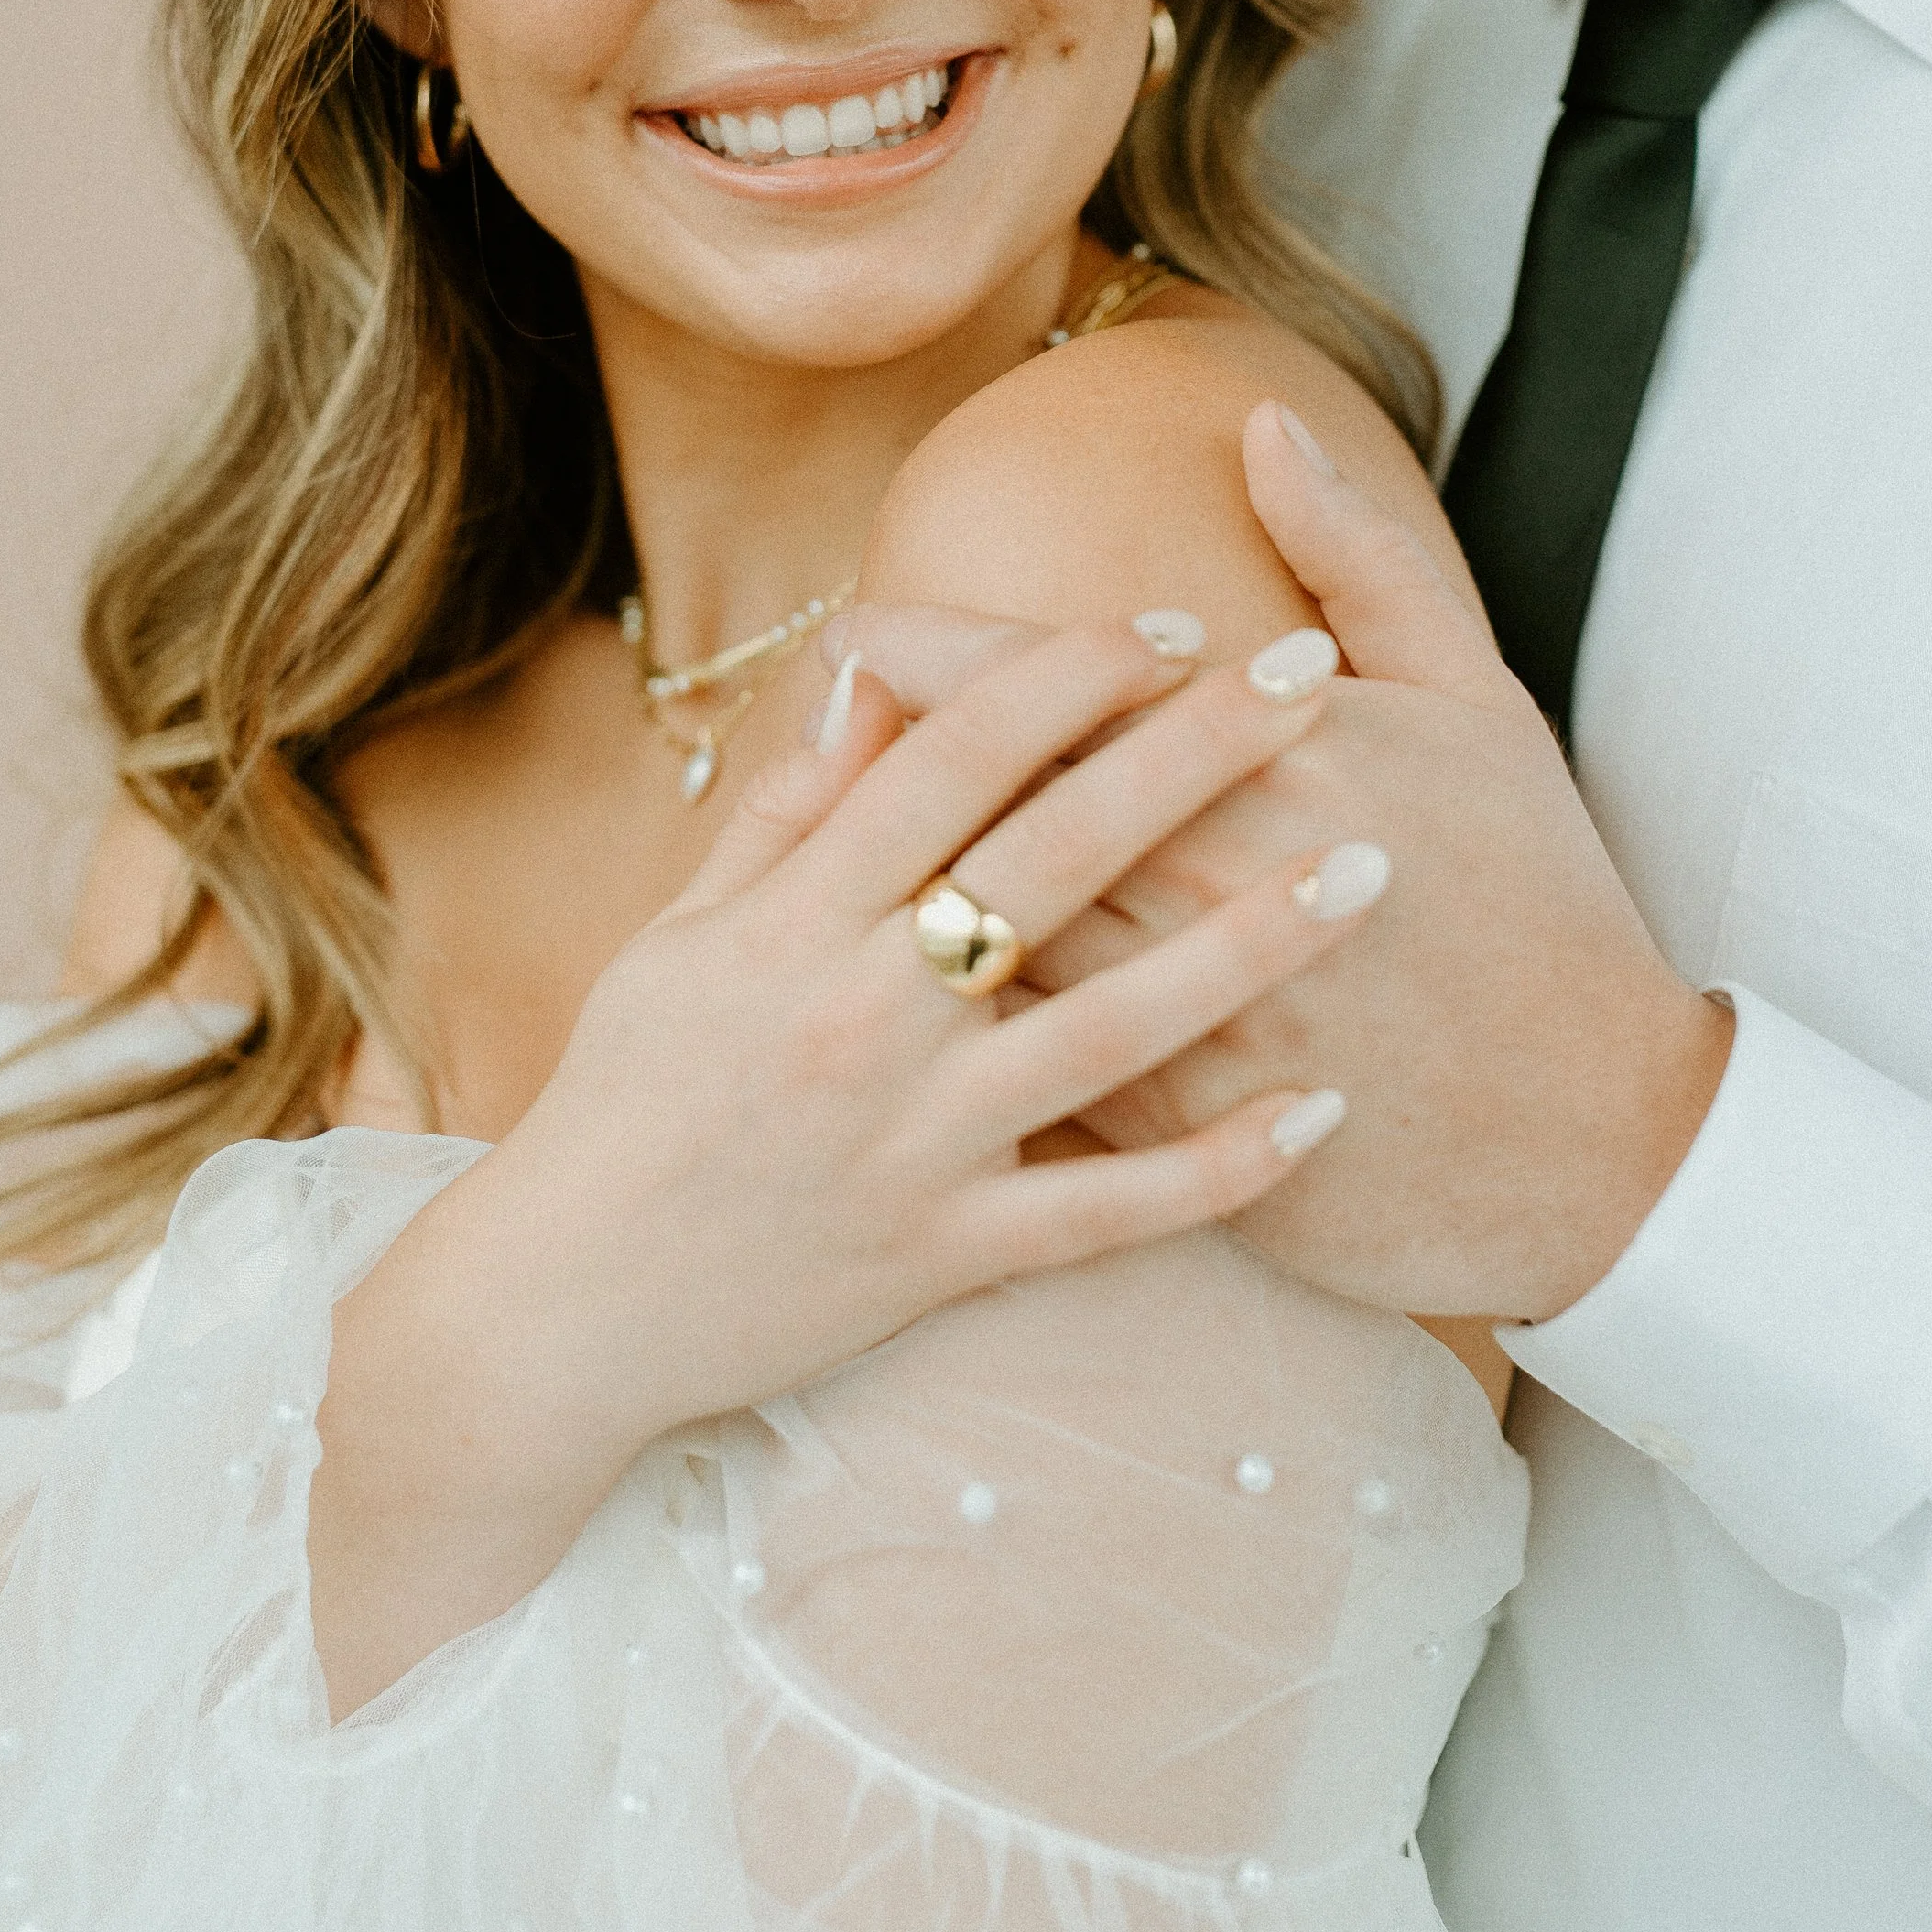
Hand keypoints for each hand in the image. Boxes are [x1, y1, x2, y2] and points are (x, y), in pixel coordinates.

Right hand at [311, 613, 1368, 1711]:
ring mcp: (916, 1141)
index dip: (1063, 675)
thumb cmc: (628, 1095)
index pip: (952, 757)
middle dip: (1191, 756)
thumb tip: (876, 670)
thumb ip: (790, 805)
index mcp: (795, 918)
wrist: (565, 1308)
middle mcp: (864, 1013)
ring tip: (1365, 872)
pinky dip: (1219, 1168)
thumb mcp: (683, 931)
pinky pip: (1110, 1212)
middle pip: (1057, 854)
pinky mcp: (949, 1256)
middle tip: (1308, 685)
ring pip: (1116, 1027)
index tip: (1166, 623)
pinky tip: (1321, 1113)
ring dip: (1253, 944)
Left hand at [832, 408, 1731, 1327]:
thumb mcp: (1475, 696)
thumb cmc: (1536, 897)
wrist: (1596, 1133)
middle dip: (877, 763)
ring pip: (975, 943)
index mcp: (1254, 760)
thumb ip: (1355, 553)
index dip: (928, 654)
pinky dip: (958, 1035)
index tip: (864, 634)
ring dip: (891, 901)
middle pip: (978, 806)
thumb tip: (1261, 431)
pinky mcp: (1166, 1135)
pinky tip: (904, 1008)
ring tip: (824, 867)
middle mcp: (1189, 884)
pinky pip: (1020, 1074)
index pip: (1036, 683)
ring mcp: (1169, 1021)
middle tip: (808, 740)